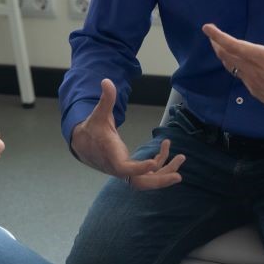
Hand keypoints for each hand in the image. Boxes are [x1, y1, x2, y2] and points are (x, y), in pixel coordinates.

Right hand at [71, 78, 185, 189]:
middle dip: (159, 180)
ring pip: (147, 179)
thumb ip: (105, 99)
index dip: (138, 168)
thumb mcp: (99, 113)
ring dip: (165, 172)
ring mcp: (126, 171)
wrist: (83, 145)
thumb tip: (106, 81)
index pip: (124, 168)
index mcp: (111, 155)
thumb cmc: (93, 129)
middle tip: (178, 175)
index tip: (153, 163)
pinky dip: (160, 163)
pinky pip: (148, 172)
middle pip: (139, 182)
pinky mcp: (131, 169)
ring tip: (181, 158)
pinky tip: (166, 148)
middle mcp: (119, 167)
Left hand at [203, 8, 263, 129]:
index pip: (235, 45)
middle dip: (217, 44)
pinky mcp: (254, 90)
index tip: (207, 28)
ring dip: (223, 54)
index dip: (219, 36)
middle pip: (227, 55)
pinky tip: (234, 61)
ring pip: (231, 65)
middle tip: (211, 34)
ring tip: (218, 45)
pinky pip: (238, 74)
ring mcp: (252, 82)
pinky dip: (232, 64)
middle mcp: (254, 70)